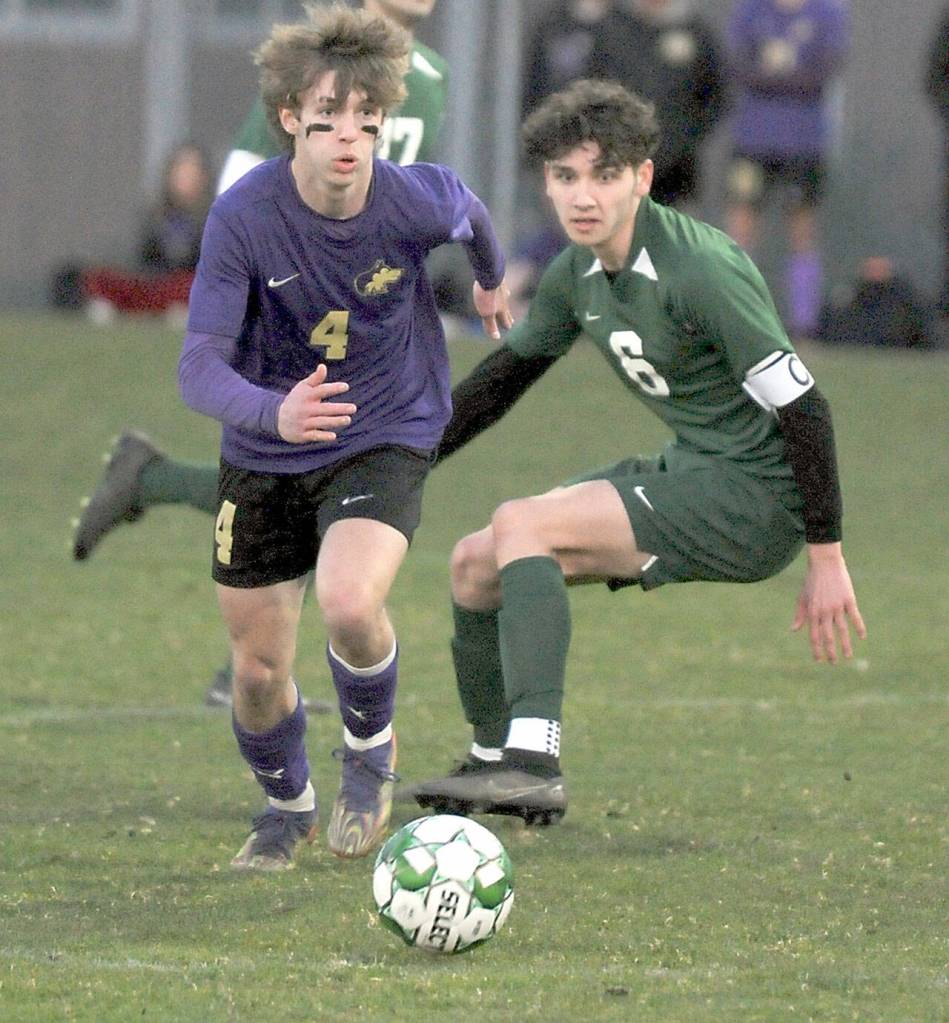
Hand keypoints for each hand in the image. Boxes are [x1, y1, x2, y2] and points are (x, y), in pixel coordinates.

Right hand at [277, 364, 356, 442]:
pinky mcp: (302, 434)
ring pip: (321, 422)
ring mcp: (303, 422)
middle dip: (339, 408)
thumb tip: (323, 366)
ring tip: (348, 419)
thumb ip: (315, 378)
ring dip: (334, 421)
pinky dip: (323, 436)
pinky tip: (333, 436)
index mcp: (306, 396)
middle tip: (354, 408)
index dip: (333, 388)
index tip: (346, 387)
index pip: (321, 390)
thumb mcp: (303, 387)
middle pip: (324, 408)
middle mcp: (305, 409)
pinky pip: (314, 436)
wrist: (277, 418)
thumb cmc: (296, 400)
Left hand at [473, 279, 513, 339]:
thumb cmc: (488, 295)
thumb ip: (491, 325)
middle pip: (506, 308)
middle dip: (508, 315)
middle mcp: (504, 298)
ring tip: (508, 297)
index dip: (506, 324)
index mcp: (501, 308)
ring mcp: (502, 287)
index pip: (505, 319)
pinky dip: (501, 284)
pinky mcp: (498, 276)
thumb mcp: (487, 313)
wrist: (490, 274)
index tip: (509, 327)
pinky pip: (500, 282)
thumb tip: (496, 338)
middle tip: (512, 320)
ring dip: (506, 297)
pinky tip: (499, 281)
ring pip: (505, 293)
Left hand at [792, 543, 866, 662]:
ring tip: (848, 656)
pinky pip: (855, 616)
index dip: (816, 649)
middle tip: (833, 663)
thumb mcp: (802, 597)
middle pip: (827, 636)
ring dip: (845, 644)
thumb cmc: (812, 581)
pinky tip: (862, 637)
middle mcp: (824, 611)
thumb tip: (794, 630)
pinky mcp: (848, 599)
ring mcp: (837, 606)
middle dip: (830, 651)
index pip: (813, 635)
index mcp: (812, 612)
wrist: (824, 563)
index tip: (819, 660)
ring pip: (842, 630)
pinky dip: (859, 627)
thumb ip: (800, 615)